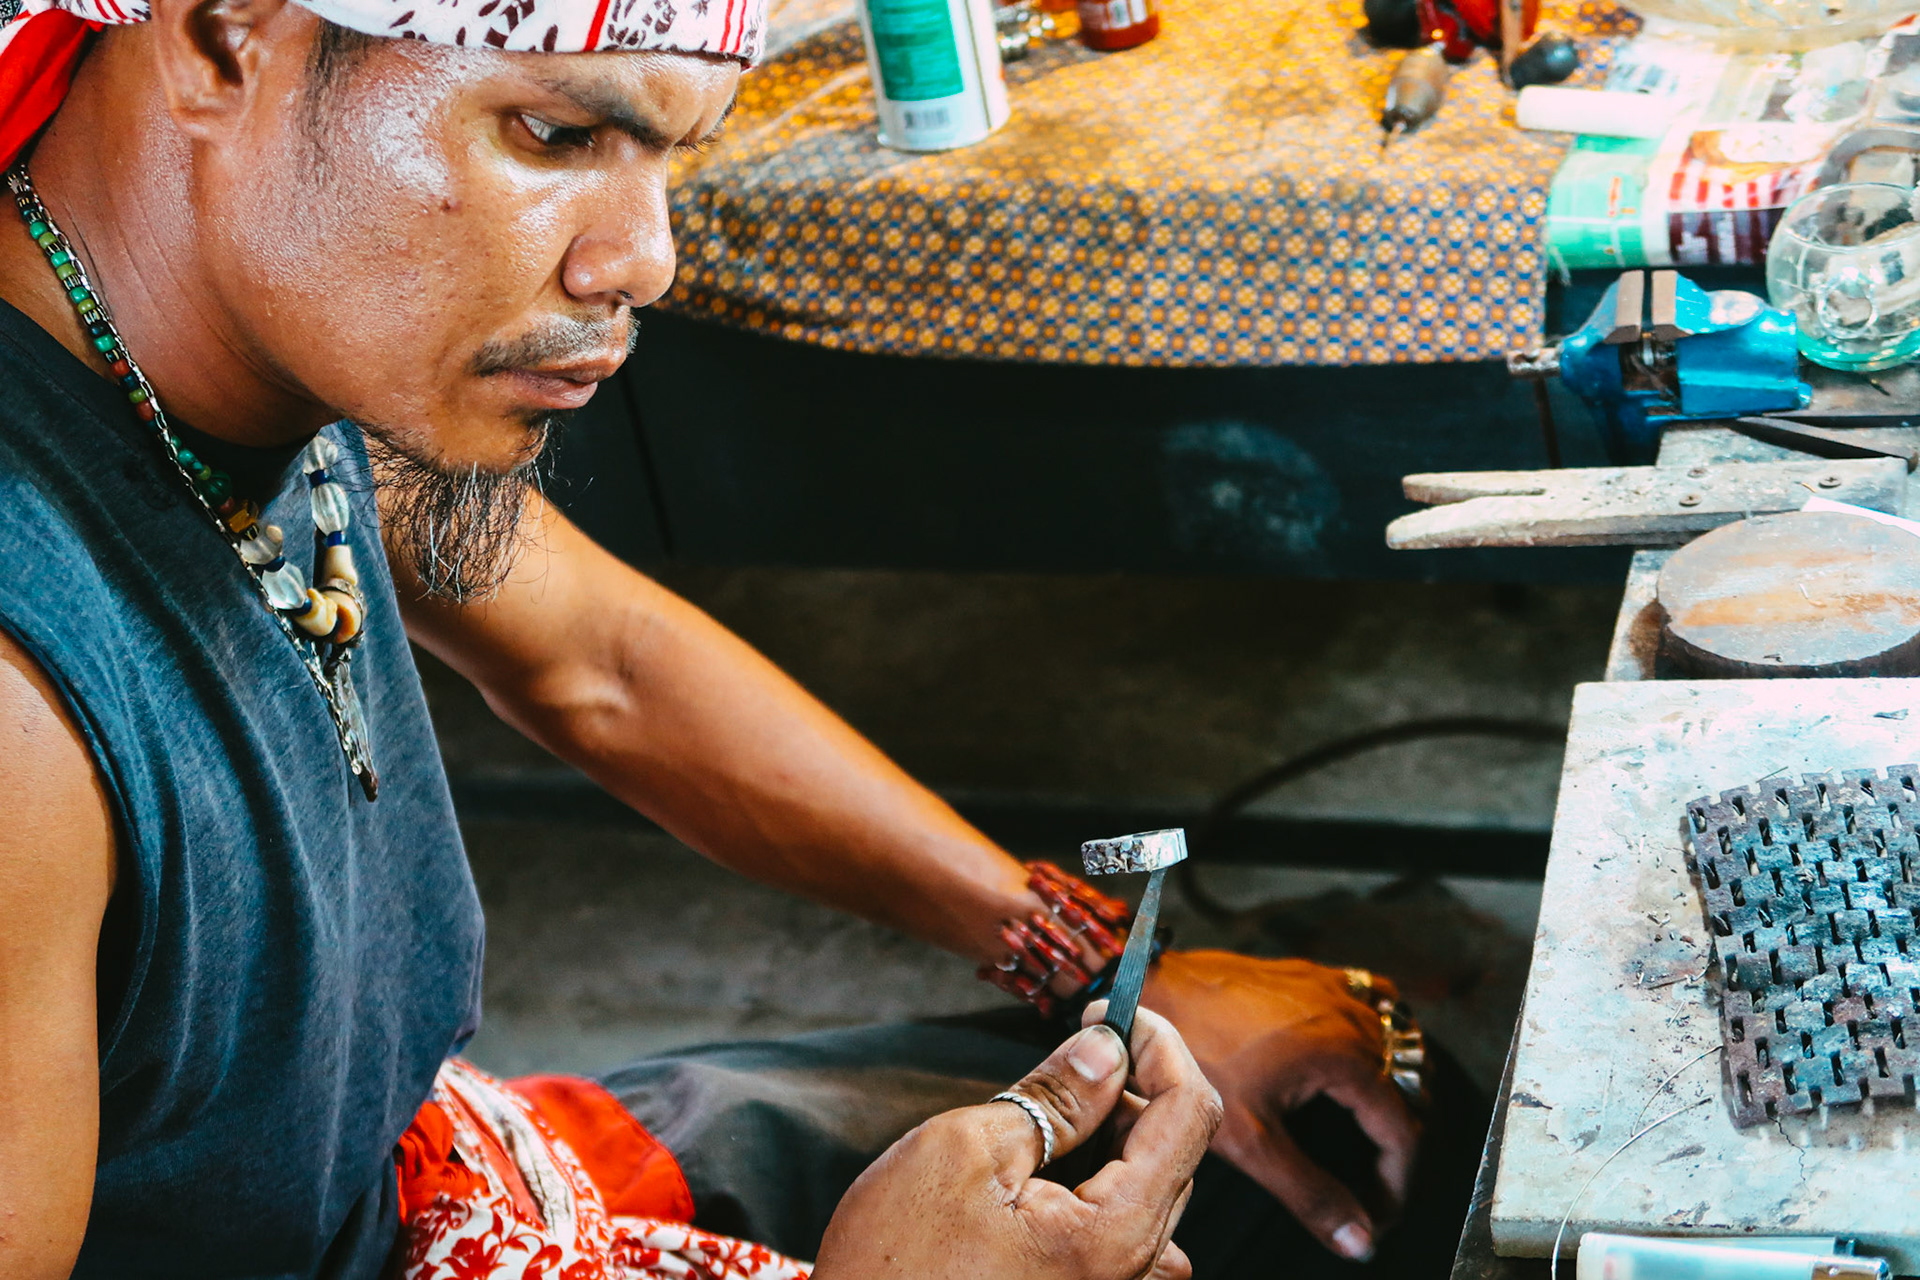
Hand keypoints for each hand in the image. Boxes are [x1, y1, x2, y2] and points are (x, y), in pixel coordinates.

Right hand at [812, 1006, 1223, 1279]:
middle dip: (1134, 1082)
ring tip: (1053, 1104)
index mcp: (1115, 1235)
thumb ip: (1053, 1097)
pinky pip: (1124, 1226)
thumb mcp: (966, 1150)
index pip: (1187, 1113)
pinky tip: (1051, 1162)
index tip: (1112, 1007)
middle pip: (1175, 1149)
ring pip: (1150, 1184)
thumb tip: (1109, 1046)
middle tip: (1076, 1042)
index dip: (1158, 1043)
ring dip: (1116, 1128)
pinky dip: (1101, 1175)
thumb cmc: (893, 1264)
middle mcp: (1131, 1273)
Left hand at [1140, 950, 1419, 1262]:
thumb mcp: (1250, 1137)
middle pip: (1409, 1091)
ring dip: (1392, 1093)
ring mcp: (1334, 988)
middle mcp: (1352, 1015)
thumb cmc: (1192, 1054)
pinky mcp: (1313, 975)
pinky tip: (1350, 1068)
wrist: (1151, 992)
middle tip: (1372, 1185)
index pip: (1404, 1133)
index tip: (1379, 1214)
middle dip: (1396, 1145)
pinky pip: (1372, 1007)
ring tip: (1366, 1137)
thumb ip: (1310, 1192)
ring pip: (1398, 1047)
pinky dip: (1376, 1044)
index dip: (1398, 1185)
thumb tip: (1355, 1237)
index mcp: (1347, 1056)